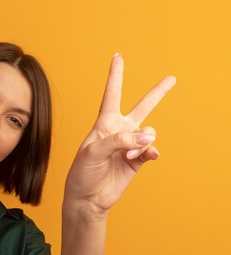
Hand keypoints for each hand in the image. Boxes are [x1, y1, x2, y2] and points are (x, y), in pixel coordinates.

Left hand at [64, 53, 175, 214]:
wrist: (87, 198)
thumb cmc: (82, 172)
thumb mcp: (94, 152)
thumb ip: (119, 140)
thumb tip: (147, 136)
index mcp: (104, 123)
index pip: (112, 94)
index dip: (116, 75)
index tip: (118, 56)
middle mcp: (119, 131)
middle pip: (142, 107)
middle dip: (158, 93)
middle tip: (172, 78)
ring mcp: (130, 146)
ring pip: (148, 133)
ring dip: (143, 141)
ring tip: (132, 153)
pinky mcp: (138, 161)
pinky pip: (151, 151)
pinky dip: (150, 153)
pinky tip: (147, 156)